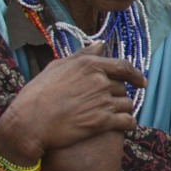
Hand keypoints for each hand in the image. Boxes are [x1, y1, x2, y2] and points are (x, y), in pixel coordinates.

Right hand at [0, 51, 143, 160]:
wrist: (29, 123)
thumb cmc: (38, 94)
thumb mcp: (57, 67)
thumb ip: (82, 55)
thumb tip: (101, 44)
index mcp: (90, 65)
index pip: (124, 67)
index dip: (136, 75)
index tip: (141, 82)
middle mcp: (100, 81)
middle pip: (123, 88)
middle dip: (118, 96)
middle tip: (109, 103)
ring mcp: (102, 102)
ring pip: (127, 105)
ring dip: (123, 110)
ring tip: (113, 115)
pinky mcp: (103, 122)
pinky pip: (127, 122)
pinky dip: (129, 124)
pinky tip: (124, 126)